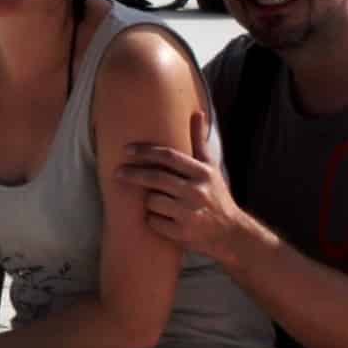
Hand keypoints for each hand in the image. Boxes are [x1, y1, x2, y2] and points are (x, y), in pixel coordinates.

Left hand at [117, 109, 249, 259]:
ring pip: (152, 201)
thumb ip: (199, 142)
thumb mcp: (212, 168)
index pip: (169, 157)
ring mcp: (188, 214)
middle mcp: (196, 192)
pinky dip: (153, 219)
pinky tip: (163, 219)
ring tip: (158, 202)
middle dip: (133, 174)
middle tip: (117, 172)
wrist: (230, 234)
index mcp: (202, 173)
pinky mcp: (181, 233)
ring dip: (148, 200)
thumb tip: (196, 113)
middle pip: (155, 178)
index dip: (145, 152)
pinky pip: (153, 221)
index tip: (127, 150)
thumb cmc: (216, 196)